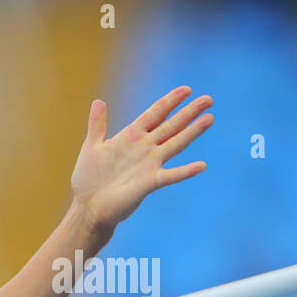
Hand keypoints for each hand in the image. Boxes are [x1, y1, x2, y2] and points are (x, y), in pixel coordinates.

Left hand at [70, 85, 212, 231]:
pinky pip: (170, 175)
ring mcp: (149, 165)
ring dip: (192, 132)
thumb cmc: (88, 178)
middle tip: (208, 99)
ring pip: (175, 144)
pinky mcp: (149, 183)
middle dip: (188, 112)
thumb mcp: (92, 147)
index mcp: (131, 136)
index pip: (155, 114)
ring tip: (209, 118)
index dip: (170, 102)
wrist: (88, 207)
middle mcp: (144, 148)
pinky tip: (201, 165)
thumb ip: (97, 125)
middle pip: (171, 126)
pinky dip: (185, 171)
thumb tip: (98, 101)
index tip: (186, 90)